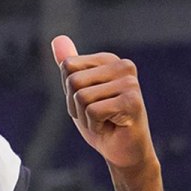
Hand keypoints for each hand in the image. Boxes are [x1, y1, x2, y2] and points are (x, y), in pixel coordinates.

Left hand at [51, 35, 157, 171]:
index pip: (68, 66)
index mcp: (109, 59)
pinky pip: (92, 111)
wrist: (124, 152)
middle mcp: (123, 65)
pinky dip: (95, 126)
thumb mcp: (79, 92)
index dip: (69, 92)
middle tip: (96, 116)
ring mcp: (130, 83)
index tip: (88, 103)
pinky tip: (112, 127)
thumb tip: (57, 38)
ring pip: (81, 97)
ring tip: (104, 121)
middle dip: (75, 106)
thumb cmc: (102, 122)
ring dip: (85, 117)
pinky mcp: (132, 101)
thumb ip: (70, 66)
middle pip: (73, 81)